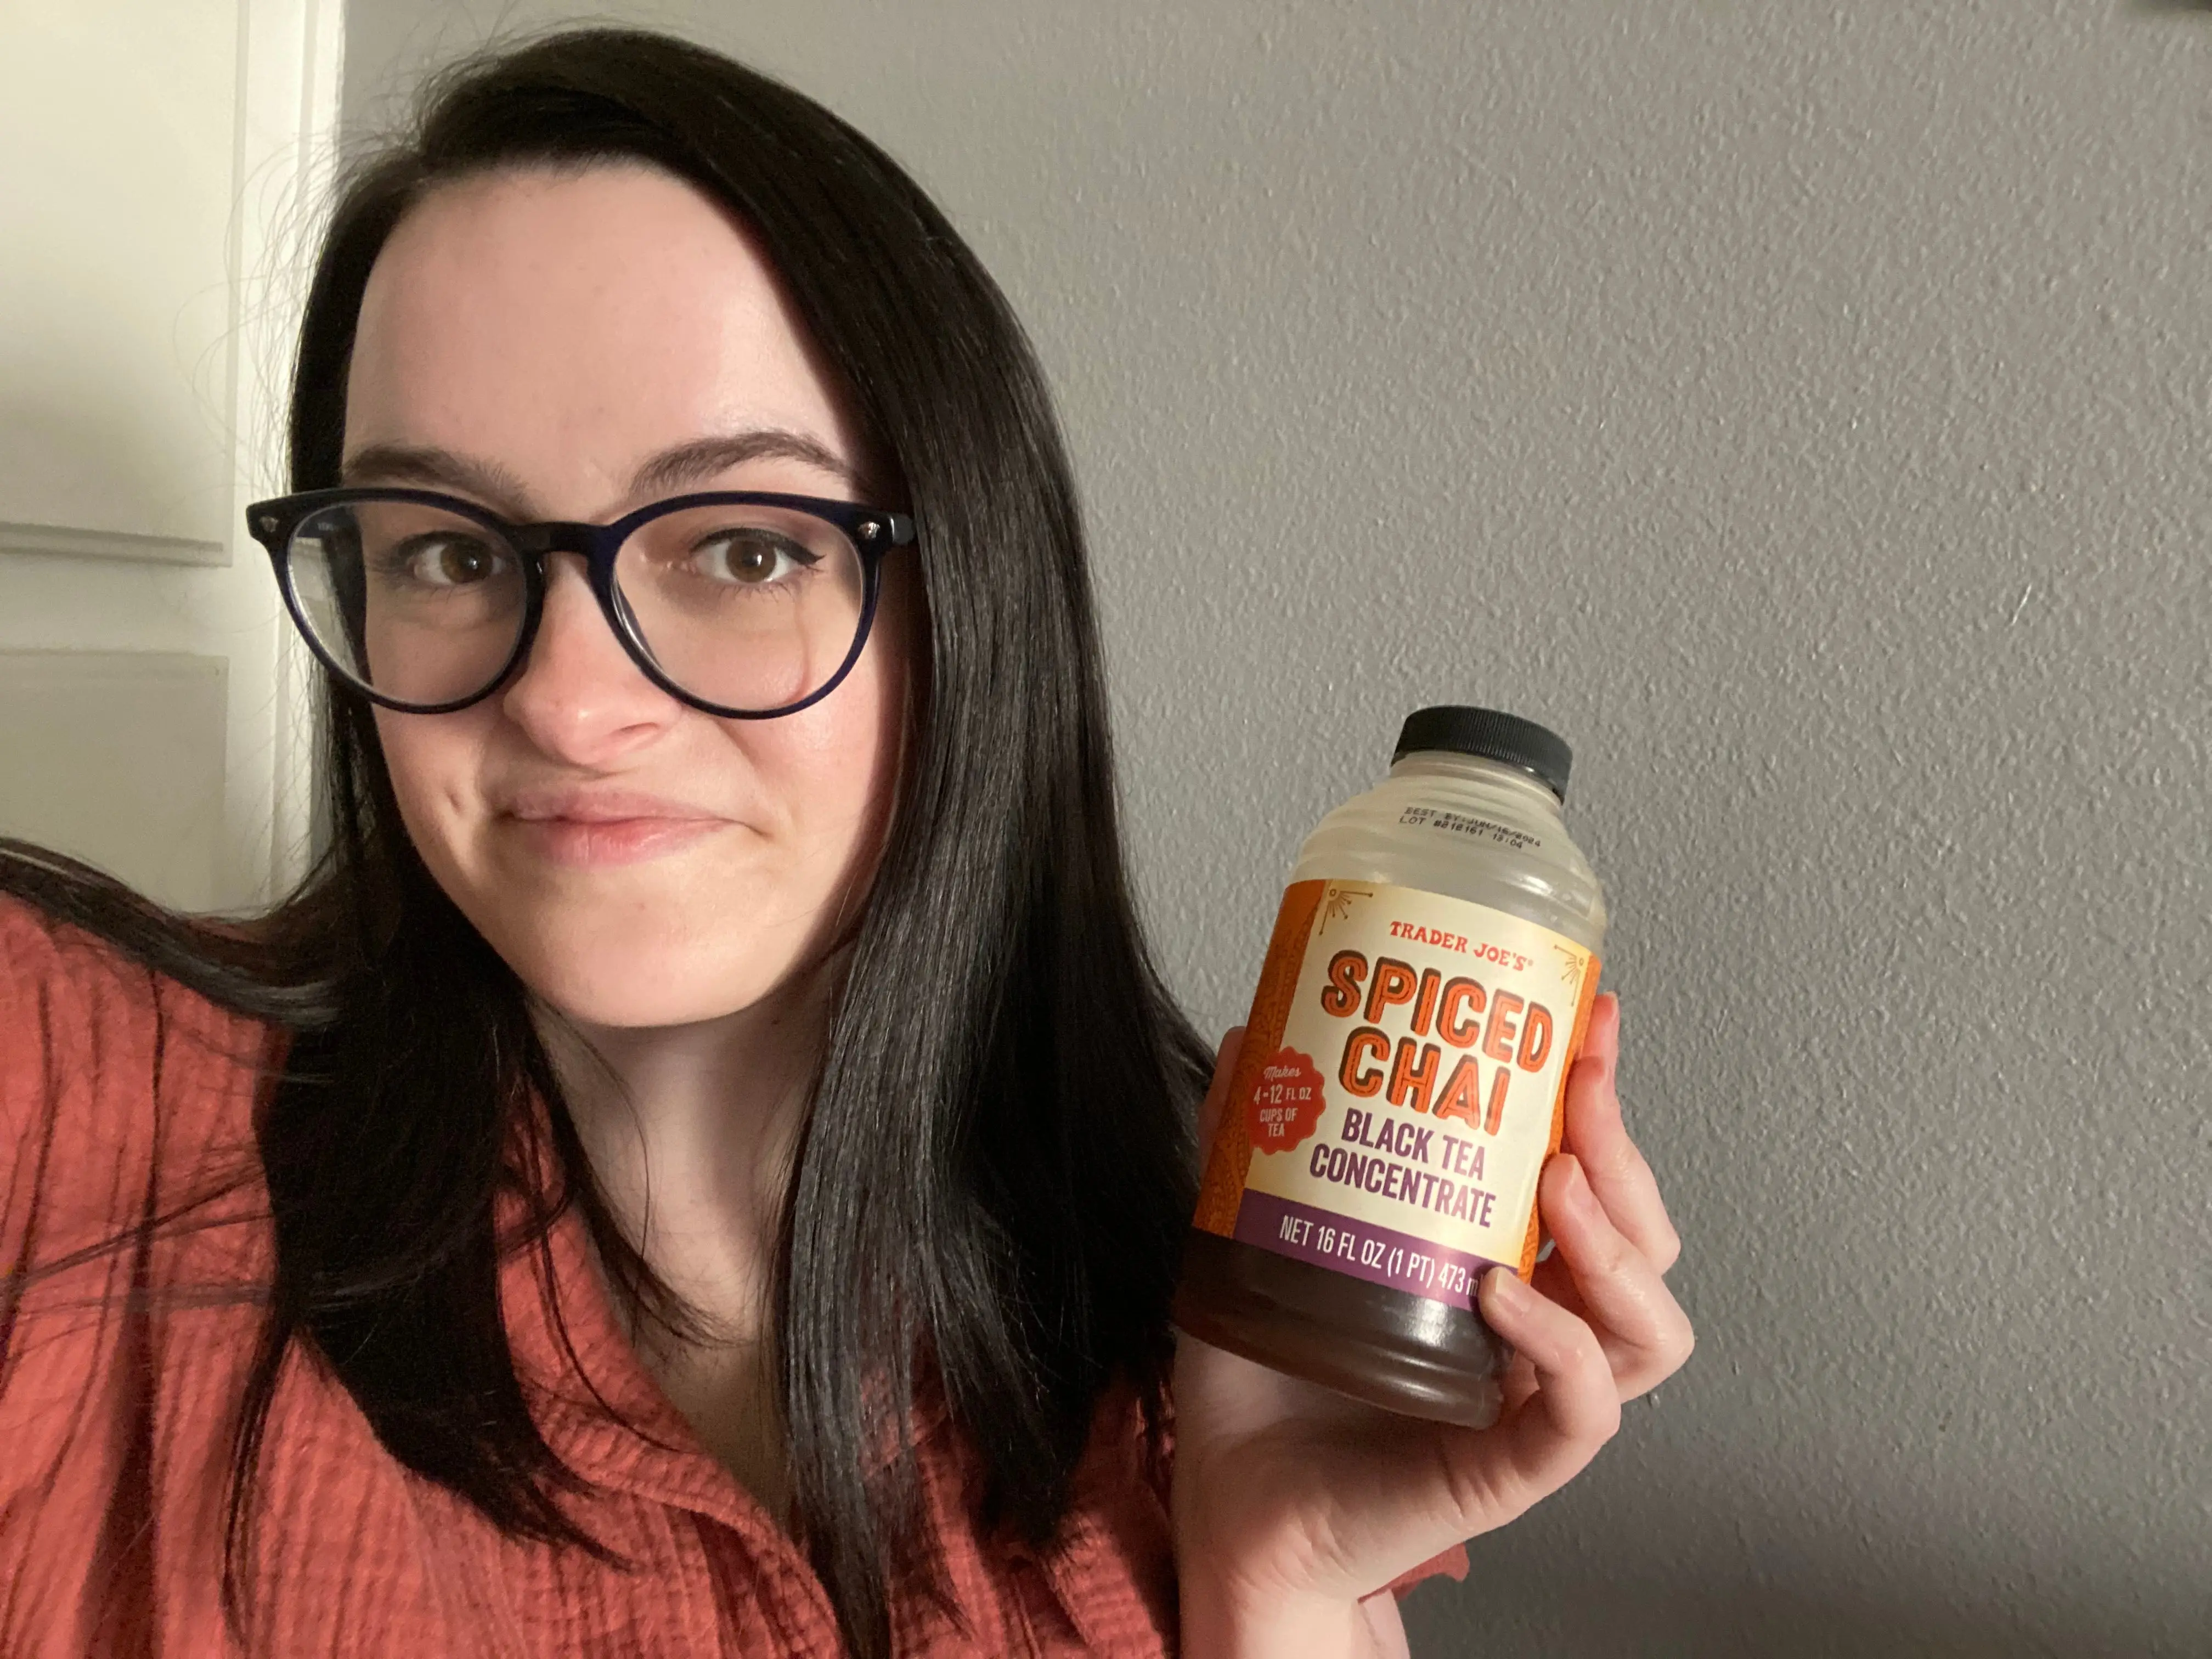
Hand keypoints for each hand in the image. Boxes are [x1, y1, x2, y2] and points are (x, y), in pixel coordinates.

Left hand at [1171, 994, 1691, 1657]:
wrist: (1229, 1505)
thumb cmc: (1257, 1385)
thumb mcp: (1251, 1238)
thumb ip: (1251, 1142)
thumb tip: (1244, 1037)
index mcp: (1495, 1268)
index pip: (1587, 1179)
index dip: (1599, 1100)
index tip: (1588, 1018)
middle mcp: (1532, 1330)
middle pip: (1641, 1237)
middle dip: (1622, 1150)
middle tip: (1578, 1085)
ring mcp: (1530, 1398)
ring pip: (1649, 1327)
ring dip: (1617, 1245)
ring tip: (1554, 1184)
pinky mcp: (1512, 1466)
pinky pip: (1586, 1408)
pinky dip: (1561, 1345)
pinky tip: (1503, 1294)